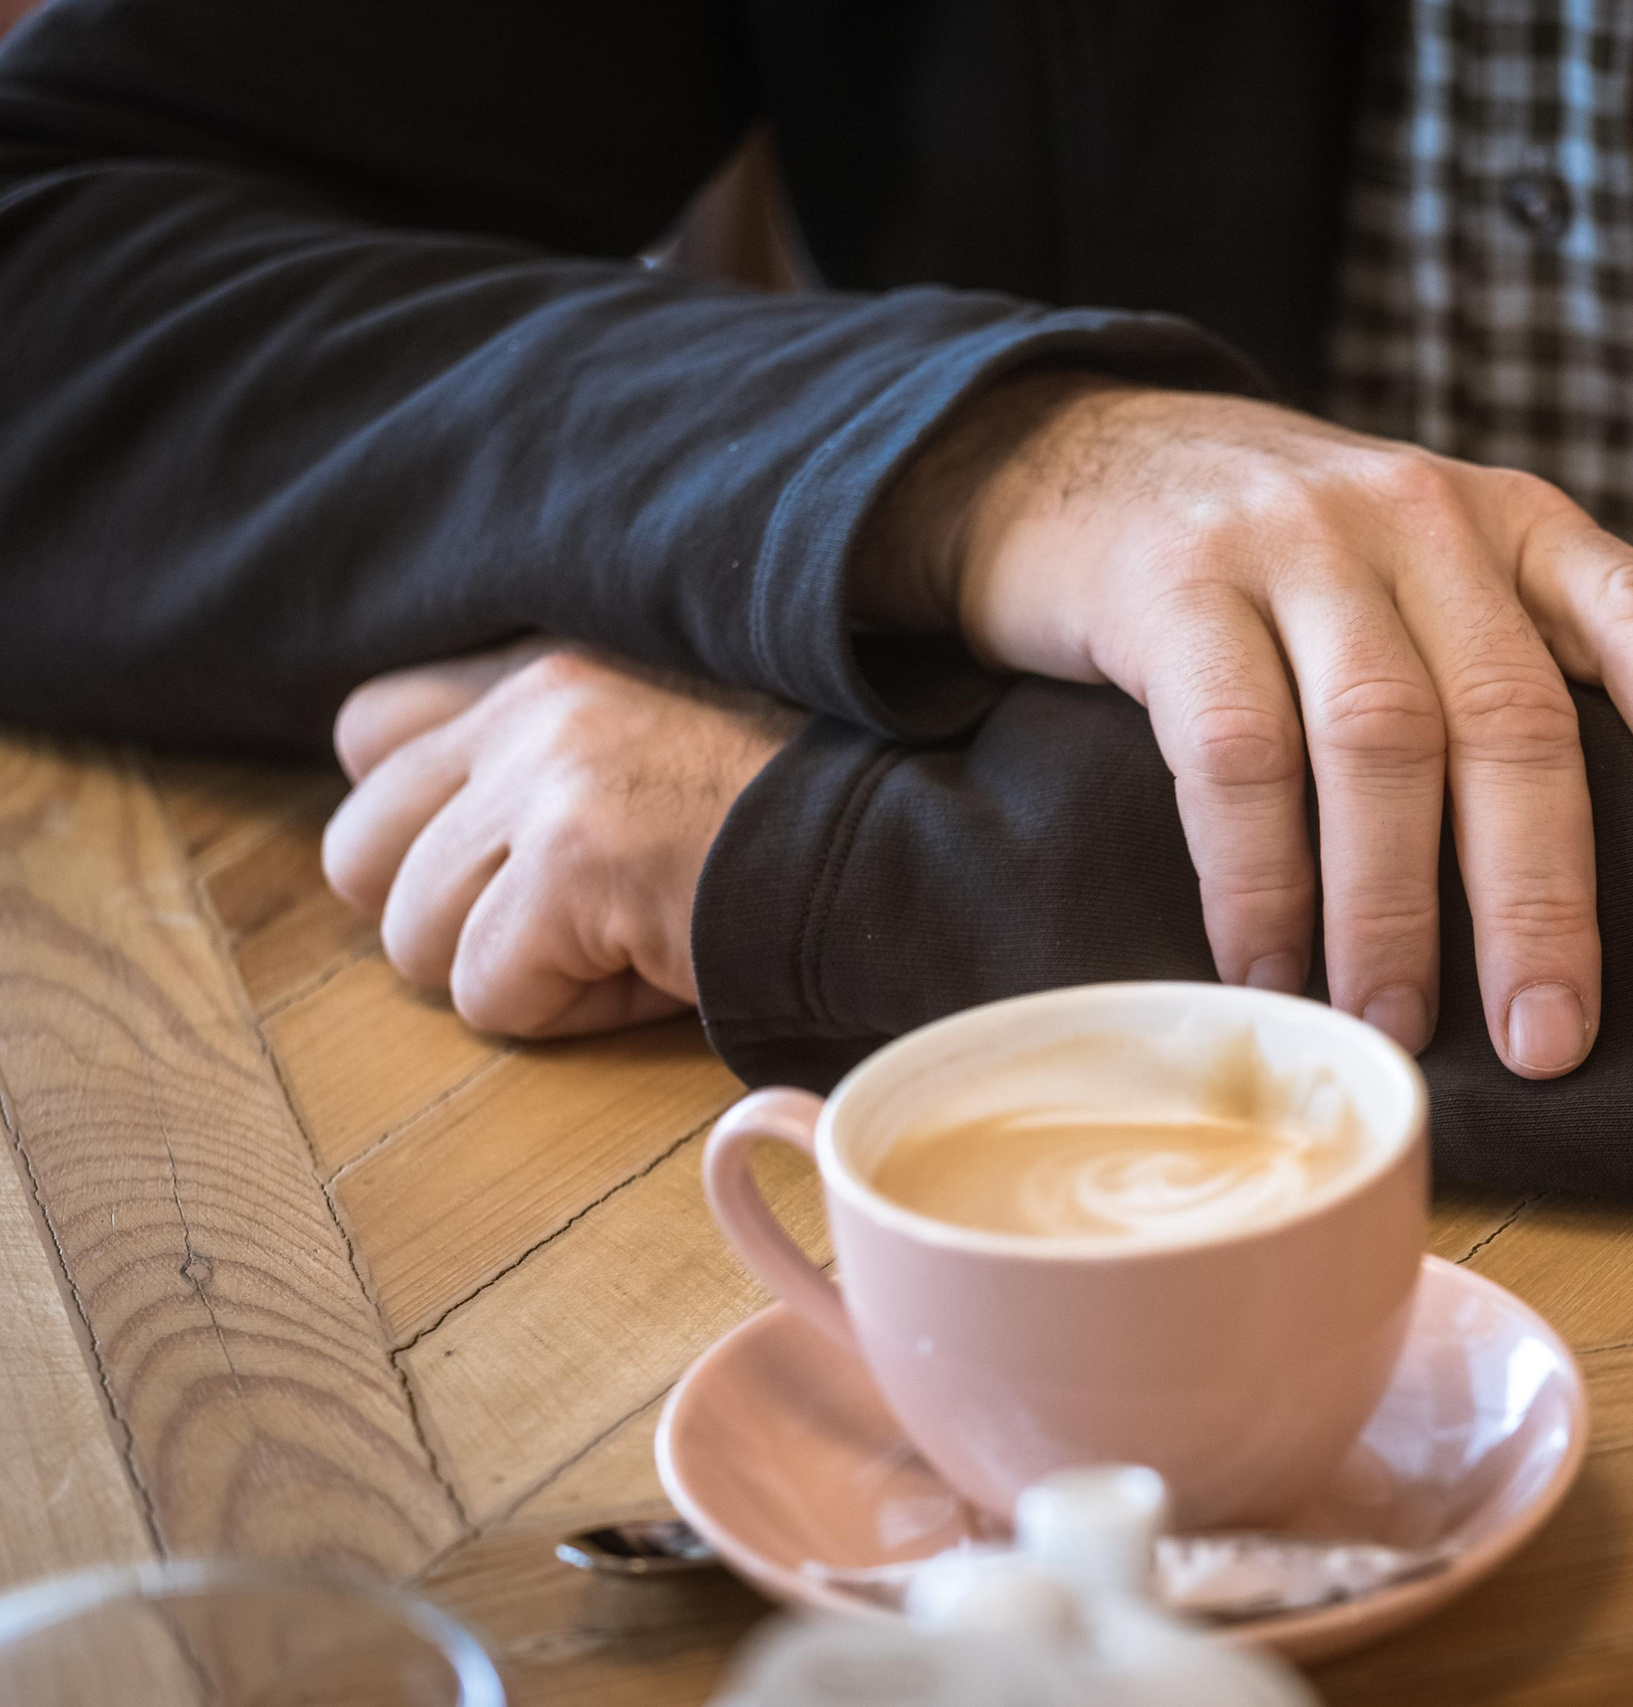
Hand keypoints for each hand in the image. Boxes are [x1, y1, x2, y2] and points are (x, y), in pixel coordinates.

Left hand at [321, 641, 803, 1036]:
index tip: (521, 863)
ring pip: (413, 937)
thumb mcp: (668, 734)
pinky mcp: (574, 863)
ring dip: (517, 973)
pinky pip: (489, 993)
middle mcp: (534, 699)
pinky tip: (657, 975)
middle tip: (564, 928)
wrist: (915, 844)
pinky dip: (570, 1015)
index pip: (370, 727)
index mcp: (550, 657)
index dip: (425, 827)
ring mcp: (548, 777)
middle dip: (446, 917)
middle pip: (357, 850)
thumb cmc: (808, 813)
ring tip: (630, 946)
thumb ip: (555, 748)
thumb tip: (446, 843)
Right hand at [877, 376, 1632, 1077]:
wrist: (1087, 457)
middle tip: (1547, 1039)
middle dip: (1537, 894)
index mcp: (1517, 528)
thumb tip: (1590, 899)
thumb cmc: (1290, 570)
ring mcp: (1299, 542)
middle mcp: (1425, 520)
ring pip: (1379, 740)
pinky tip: (1267, 970)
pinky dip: (1257, 879)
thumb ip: (1506, 677)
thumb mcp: (1424, 580)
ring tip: (1394, 1027)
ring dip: (1391, 907)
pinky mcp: (1177, 584)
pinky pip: (1234, 750)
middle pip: (1509, 714)